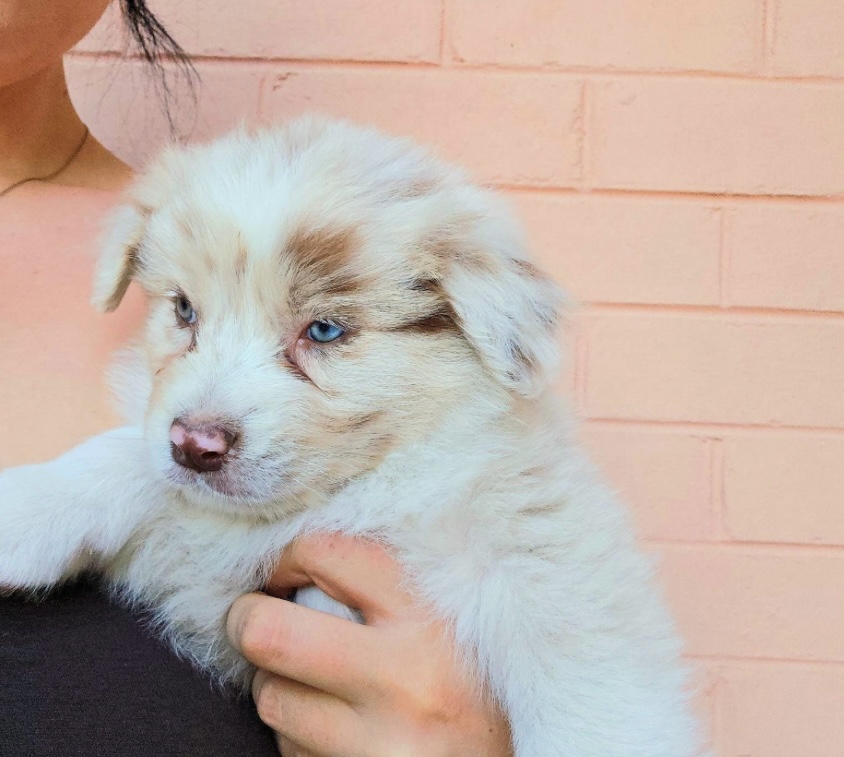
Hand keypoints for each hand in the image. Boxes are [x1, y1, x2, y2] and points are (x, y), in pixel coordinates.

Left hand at [227, 534, 511, 756]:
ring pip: (272, 698)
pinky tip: (343, 731)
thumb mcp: (458, 616)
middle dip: (249, 621)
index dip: (288, 554)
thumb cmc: (485, 683)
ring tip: (323, 684)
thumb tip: (312, 546)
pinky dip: (300, 736)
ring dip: (281, 687)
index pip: (326, 551)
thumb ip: (397, 579)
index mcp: (433, 617)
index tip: (287, 569)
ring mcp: (378, 744)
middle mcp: (405, 680)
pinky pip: (289, 751)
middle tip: (259, 618)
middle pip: (268, 633)